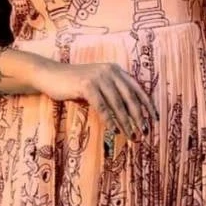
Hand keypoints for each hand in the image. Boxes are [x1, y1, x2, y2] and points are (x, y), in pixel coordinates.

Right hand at [34, 57, 158, 142]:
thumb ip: (112, 93)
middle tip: (145, 132)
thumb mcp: (97, 85)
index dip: (147, 104)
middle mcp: (110, 71)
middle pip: (130, 97)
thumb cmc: (74, 84)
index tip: (155, 119)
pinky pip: (102, 106)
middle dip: (139, 116)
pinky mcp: (86, 85)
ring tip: (131, 135)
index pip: (137, 89)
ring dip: (126, 122)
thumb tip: (129, 114)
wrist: (50, 75)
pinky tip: (114, 130)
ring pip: (117, 103)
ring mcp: (98, 77)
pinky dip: (109, 119)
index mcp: (116, 70)